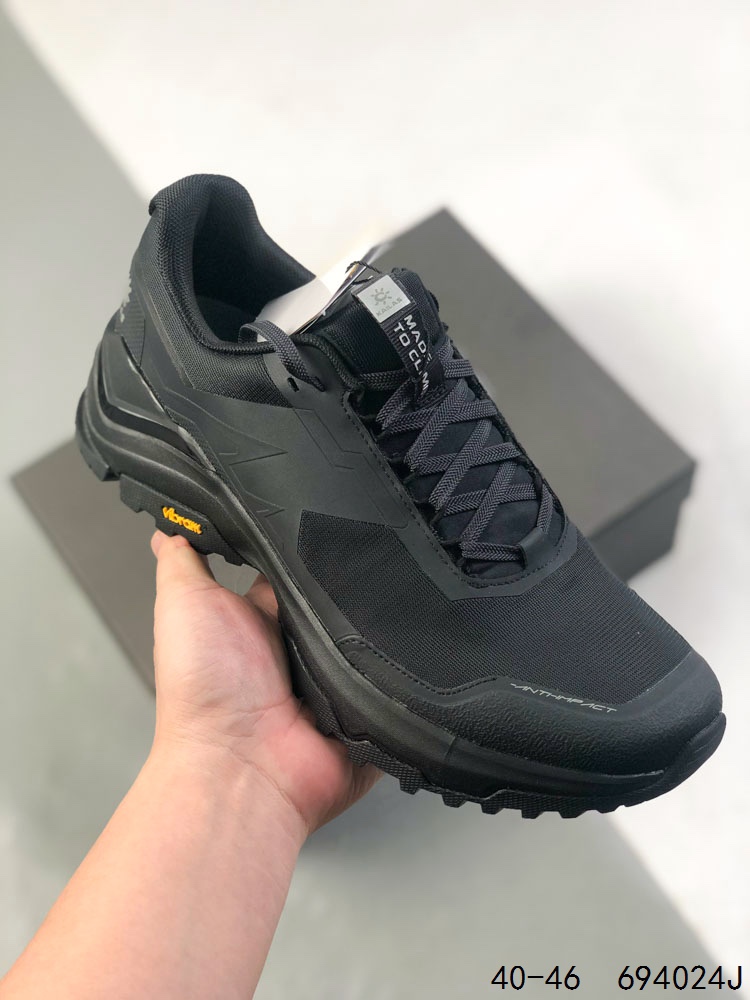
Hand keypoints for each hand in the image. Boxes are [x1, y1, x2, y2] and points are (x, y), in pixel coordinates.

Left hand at [150, 532, 379, 835]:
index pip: (299, 566)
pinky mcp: (371, 706)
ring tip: (405, 579)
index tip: (339, 503)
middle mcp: (304, 646)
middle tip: (383, 538)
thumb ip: (184, 561)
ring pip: (377, 628)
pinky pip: (402, 673)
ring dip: (386, 612)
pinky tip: (420, 628)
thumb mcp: (184, 604)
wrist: (243, 766)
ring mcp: (341, 677)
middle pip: (345, 594)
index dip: (313, 540)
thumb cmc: (205, 688)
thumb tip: (170, 524)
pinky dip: (407, 658)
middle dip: (360, 573)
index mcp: (265, 619)